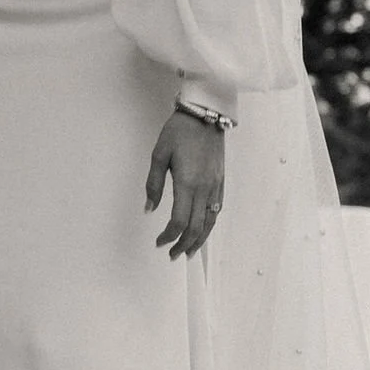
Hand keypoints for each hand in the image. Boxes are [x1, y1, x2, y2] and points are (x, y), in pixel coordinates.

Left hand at [146, 110, 225, 259]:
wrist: (205, 114)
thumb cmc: (180, 131)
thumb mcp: (159, 155)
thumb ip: (153, 184)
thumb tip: (149, 209)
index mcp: (188, 182)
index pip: (179, 221)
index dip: (168, 237)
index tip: (159, 242)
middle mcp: (204, 188)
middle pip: (196, 227)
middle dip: (183, 245)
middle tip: (172, 255)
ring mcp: (215, 186)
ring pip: (210, 222)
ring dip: (199, 241)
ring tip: (188, 252)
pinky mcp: (221, 181)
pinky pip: (217, 210)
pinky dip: (209, 225)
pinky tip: (202, 230)